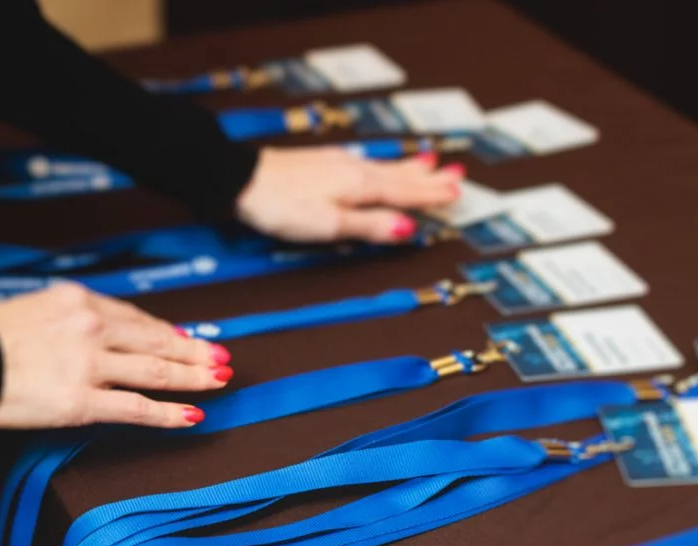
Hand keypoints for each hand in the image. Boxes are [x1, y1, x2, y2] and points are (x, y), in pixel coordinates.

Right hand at [0, 283, 231, 429]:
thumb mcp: (33, 309)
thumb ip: (70, 318)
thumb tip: (100, 332)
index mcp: (79, 301)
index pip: (135, 317)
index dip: (166, 330)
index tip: (186, 337)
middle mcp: (91, 327)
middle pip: (155, 340)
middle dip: (194, 349)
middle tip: (221, 356)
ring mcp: (89, 364)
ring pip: (155, 370)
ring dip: (193, 376)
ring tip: (219, 380)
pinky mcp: (81, 401)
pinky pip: (136, 408)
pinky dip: (169, 412)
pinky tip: (192, 415)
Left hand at [236, 146, 463, 243]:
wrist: (241, 179)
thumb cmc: (280, 205)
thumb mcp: (328, 224)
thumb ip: (369, 226)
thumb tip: (407, 229)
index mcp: (360, 186)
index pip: (405, 192)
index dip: (431, 195)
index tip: (456, 193)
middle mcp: (353, 170)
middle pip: (399, 176)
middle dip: (428, 179)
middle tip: (456, 176)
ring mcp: (336, 164)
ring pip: (383, 167)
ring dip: (409, 167)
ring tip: (430, 163)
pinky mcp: (321, 163)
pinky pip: (365, 163)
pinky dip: (384, 164)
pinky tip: (379, 164)